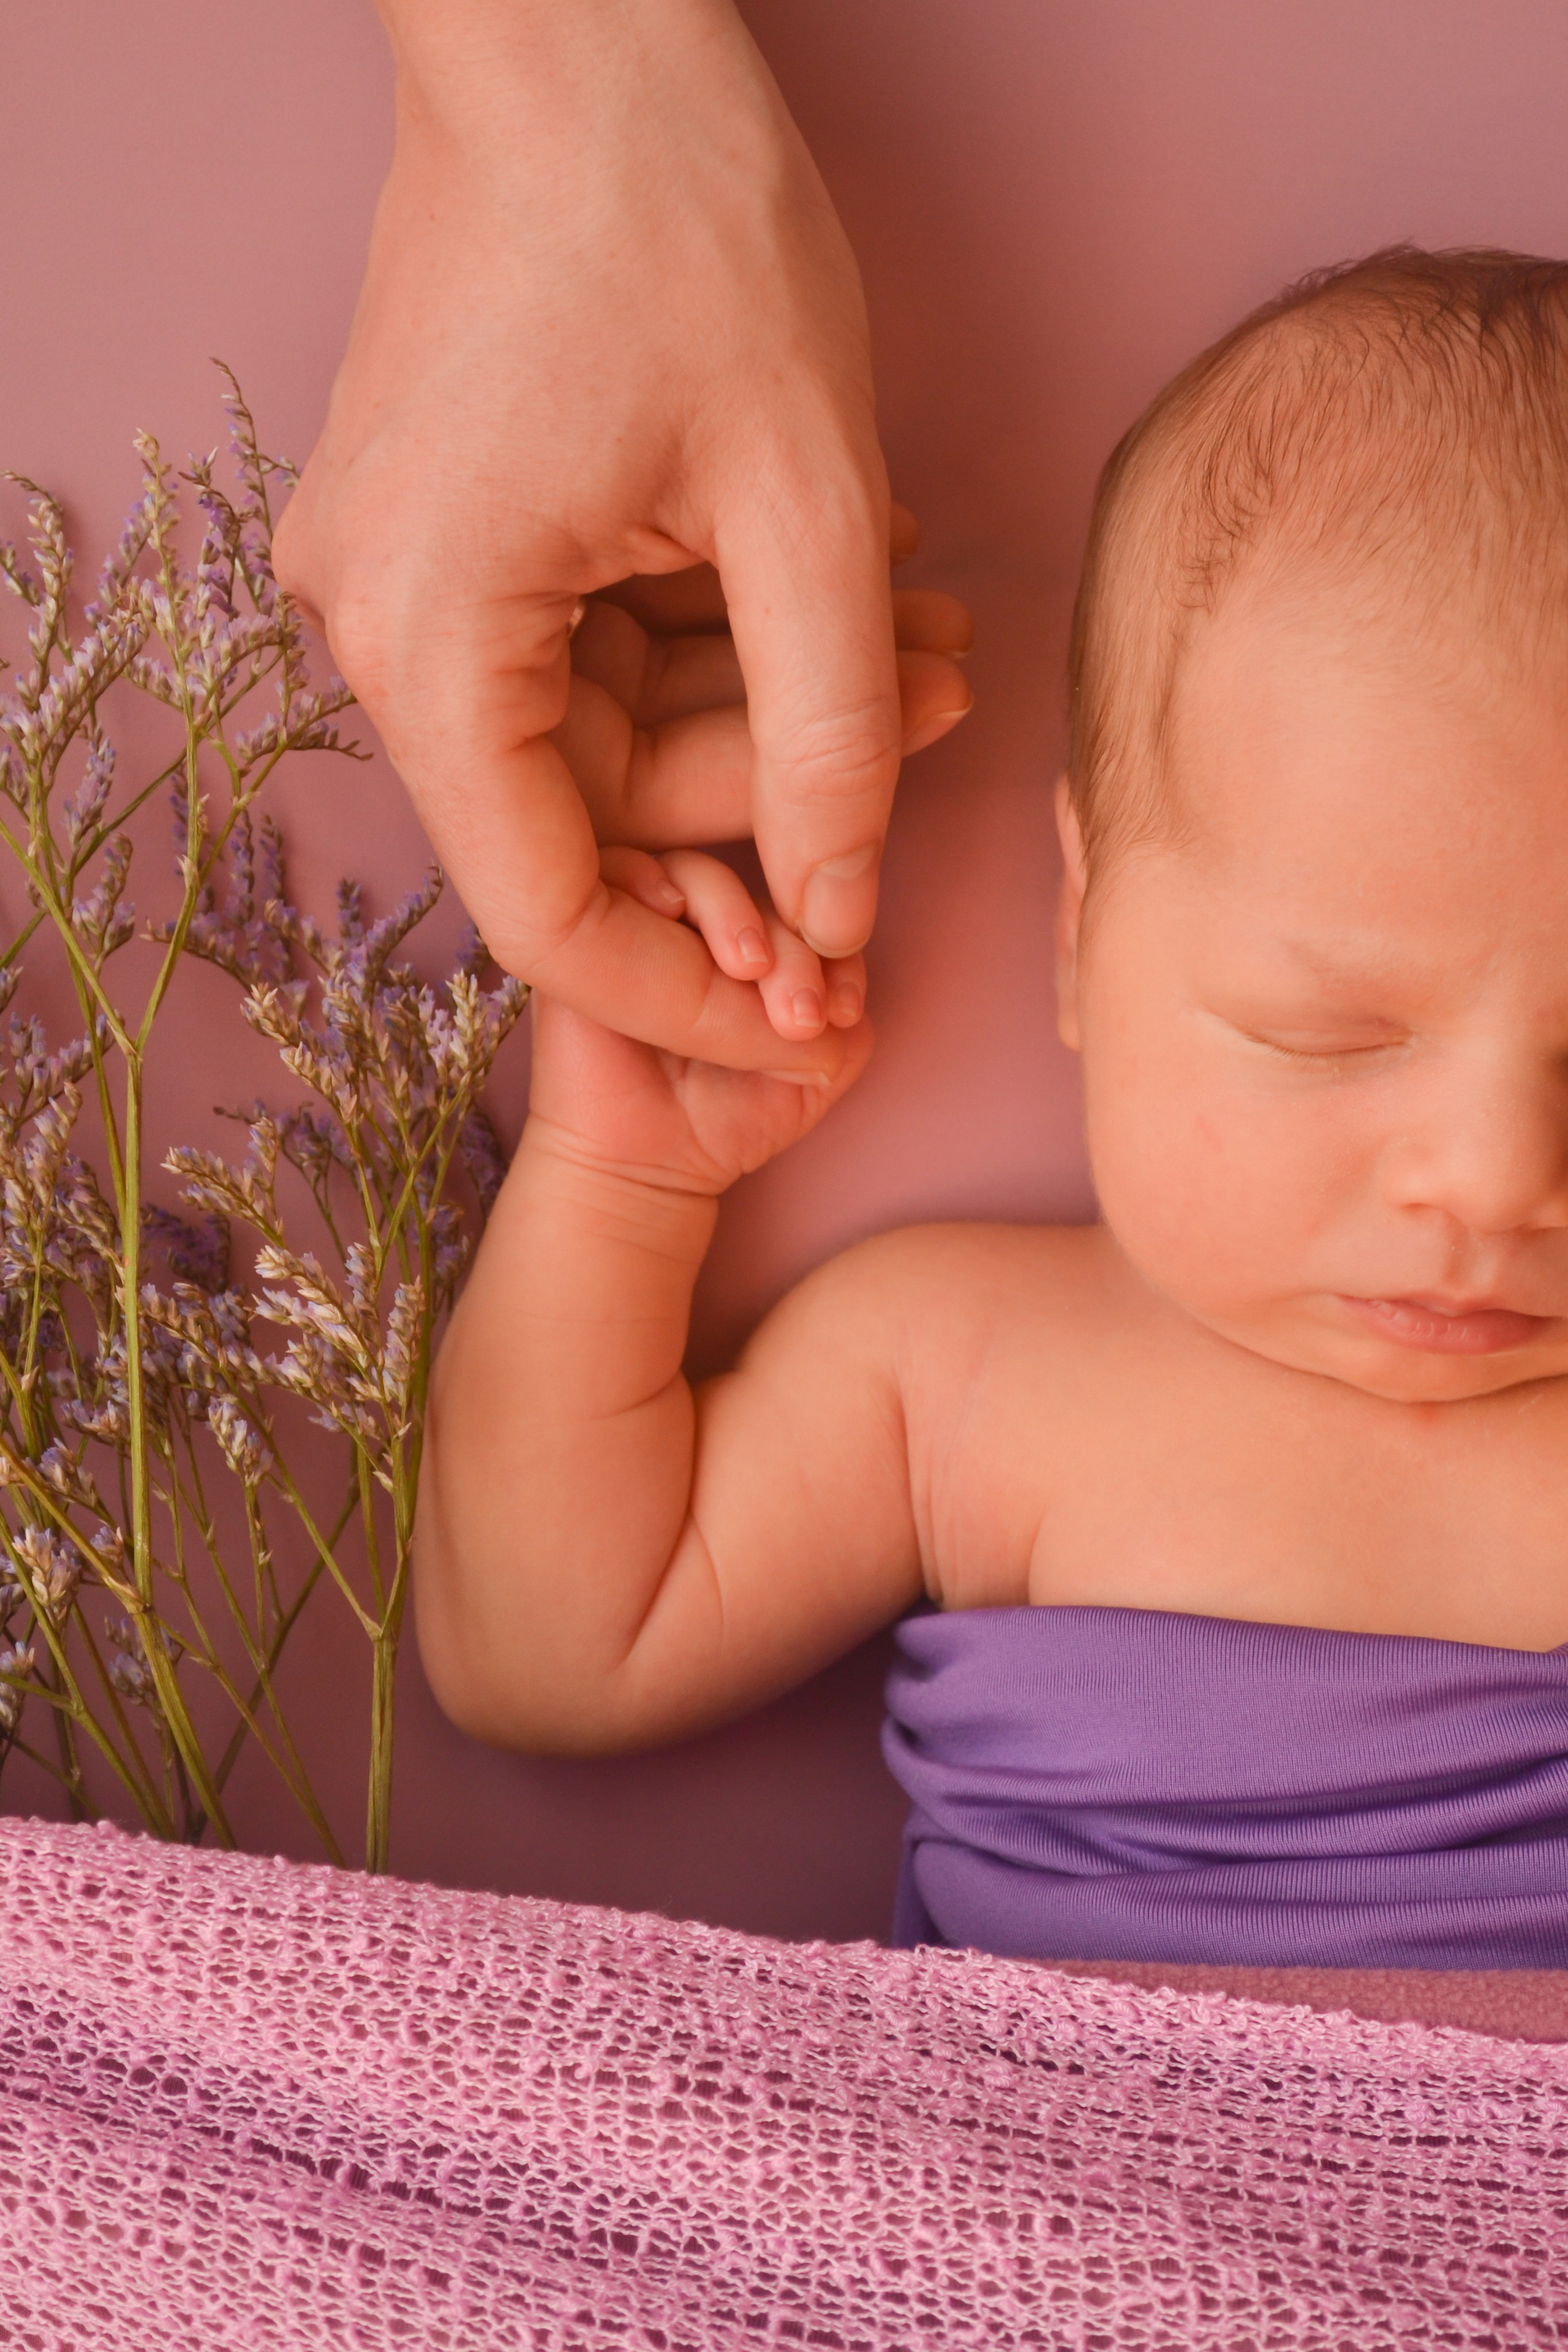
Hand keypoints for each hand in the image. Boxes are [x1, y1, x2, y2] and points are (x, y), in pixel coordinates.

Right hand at [273, 0, 971, 1073]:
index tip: (809, 1027)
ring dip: (769, 707)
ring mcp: (408, 581)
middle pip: (592, 815)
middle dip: (774, 801)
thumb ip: (831, 736)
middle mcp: (383, 628)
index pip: (546, 910)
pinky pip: (593, 652)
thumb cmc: (678, 220)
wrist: (577, 34)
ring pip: (607, 732)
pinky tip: (841, 586)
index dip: (686, 992)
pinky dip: (716, 641)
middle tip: (939, 733)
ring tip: (928, 639)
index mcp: (431, 644)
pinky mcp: (453, 538)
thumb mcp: (801, 502)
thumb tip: (837, 919)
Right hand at [526, 848, 873, 1199]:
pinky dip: (649, 879)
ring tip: (750, 975)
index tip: (843, 1012)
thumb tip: (844, 985)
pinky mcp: (587, 929)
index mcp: (756, 950)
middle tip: (803, 1015)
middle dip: (793, 949)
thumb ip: (846, 1025)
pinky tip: (674, 915)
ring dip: (734, 916)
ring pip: (695, 875)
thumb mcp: (812, 1075)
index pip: (804, 916)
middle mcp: (700, 931)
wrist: (647, 1170)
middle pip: (757, 892)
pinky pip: (616, 869)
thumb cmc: (725, 1123)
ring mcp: (643, 927)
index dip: (832, 952)